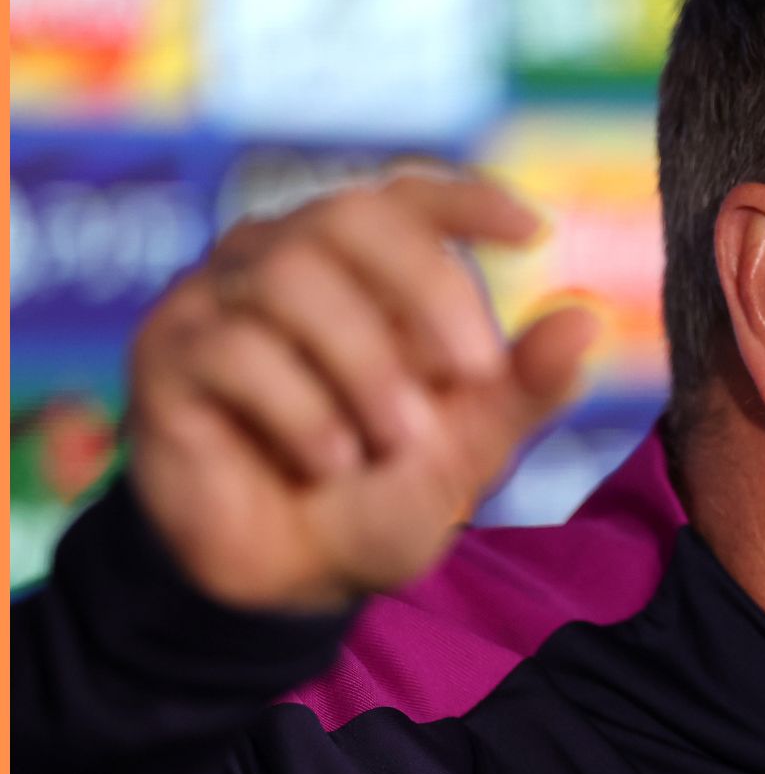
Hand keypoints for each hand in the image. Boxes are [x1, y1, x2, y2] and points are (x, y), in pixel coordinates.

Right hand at [124, 169, 597, 613]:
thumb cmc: (384, 489)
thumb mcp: (469, 446)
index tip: (533, 233)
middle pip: (349, 217)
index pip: (407, 196)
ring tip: (395, 440)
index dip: (466, 198)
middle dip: (424, 287)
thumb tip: (586, 321)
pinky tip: (328, 461)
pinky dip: (298, 407)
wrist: (295, 577)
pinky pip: (233, 348)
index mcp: (364, 264)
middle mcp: (286, 257)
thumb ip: (523, 387)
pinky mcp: (169, 354)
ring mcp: (217, 298)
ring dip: (362, 364)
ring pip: (290, 278)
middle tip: (472, 372)